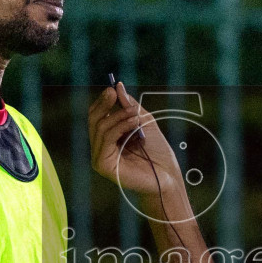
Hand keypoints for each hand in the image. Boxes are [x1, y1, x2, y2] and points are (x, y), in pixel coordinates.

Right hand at [87, 82, 183, 196]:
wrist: (168, 176)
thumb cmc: (158, 153)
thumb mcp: (144, 122)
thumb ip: (130, 106)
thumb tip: (117, 86)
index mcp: (108, 138)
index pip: (97, 116)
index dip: (102, 102)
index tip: (111, 89)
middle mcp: (101, 148)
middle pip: (93, 120)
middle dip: (104, 104)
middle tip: (113, 93)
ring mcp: (100, 158)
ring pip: (100, 127)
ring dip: (119, 116)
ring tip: (136, 114)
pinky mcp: (103, 166)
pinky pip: (106, 140)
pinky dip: (119, 127)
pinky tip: (134, 122)